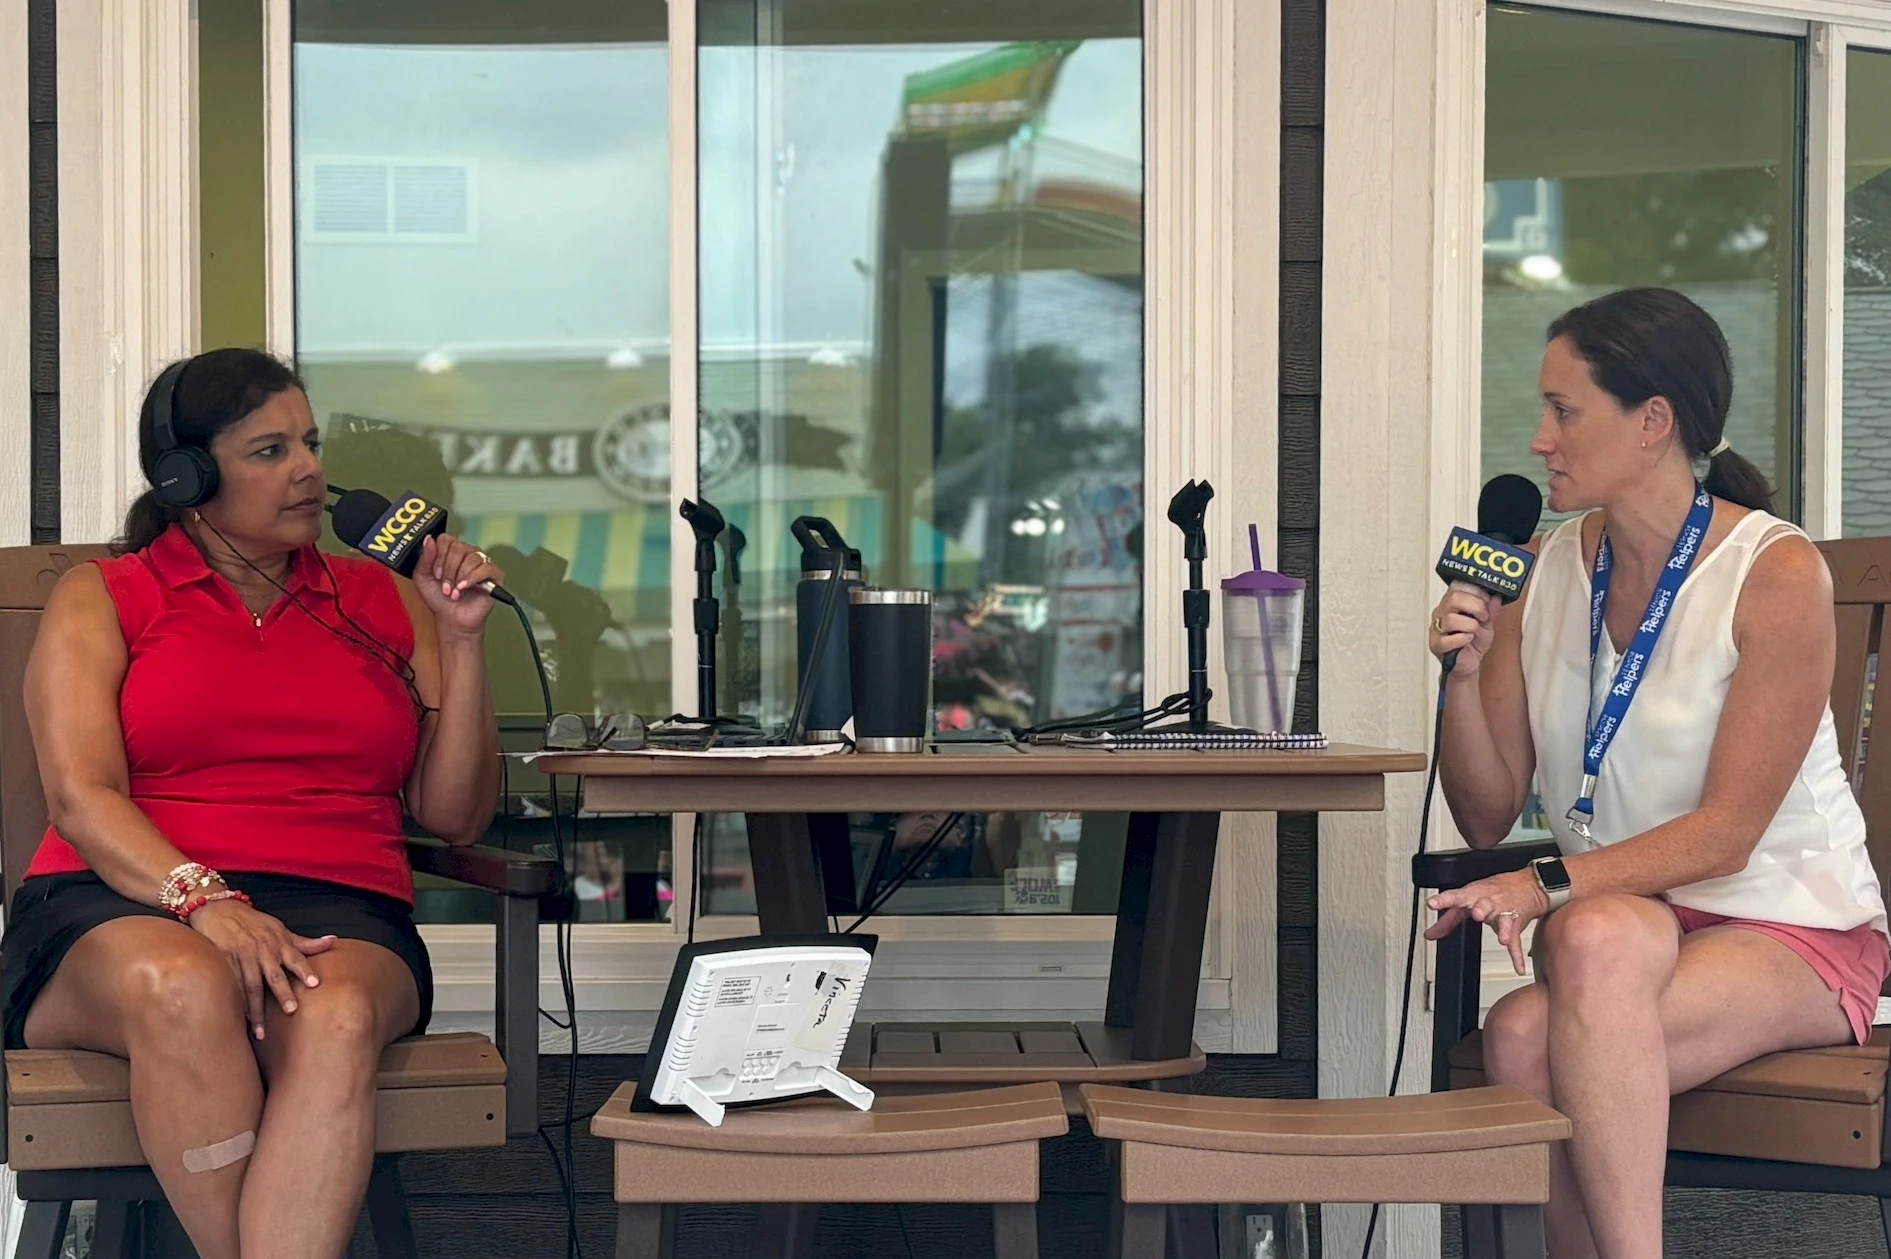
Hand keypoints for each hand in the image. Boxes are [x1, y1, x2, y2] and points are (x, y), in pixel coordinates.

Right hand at [188, 898, 335, 1038]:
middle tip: (292, 1011)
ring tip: (260, 1032)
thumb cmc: (254, 923)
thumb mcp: (280, 929)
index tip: (315, 984)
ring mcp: (241, 957)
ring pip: (250, 987)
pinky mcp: (222, 962)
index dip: (305, 970)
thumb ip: (304, 943)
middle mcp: (262, 951)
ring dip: (255, 1011)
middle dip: (283, 993)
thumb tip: (333, 942)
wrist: (218, 909)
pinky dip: (234, 1003)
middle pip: (274, 975)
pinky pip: (230, 986)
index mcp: (278, 943)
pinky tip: (237, 1020)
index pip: (296, 958)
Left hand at [416, 534, 506, 636]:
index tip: (436, 573)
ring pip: (471, 557)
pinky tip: (464, 587)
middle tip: (445, 586)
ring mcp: (481, 563)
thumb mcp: (422, 578)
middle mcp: (467, 555)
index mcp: (451, 552)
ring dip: (459, 577)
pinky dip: (472, 578)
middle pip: (458, 547)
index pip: (446, 540)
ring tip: (455, 591)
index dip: (439, 556)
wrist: (452, 619)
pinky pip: (485, 568)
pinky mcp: (494, 575)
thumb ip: (424, 558)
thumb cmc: (440, 600)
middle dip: (448, 570)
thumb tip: (429, 539)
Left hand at [1423, 870, 1549, 975]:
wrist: (1528, 885)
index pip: (1454, 896)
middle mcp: (1488, 902)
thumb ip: (1447, 919)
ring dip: (1503, 928)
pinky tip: (1519, 968)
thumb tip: (1429, 935)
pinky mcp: (1516, 924)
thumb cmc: (1492, 891)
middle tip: (1477, 915)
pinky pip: (1516, 941)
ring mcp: (1504, 912)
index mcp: (1472, 895)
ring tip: (1503, 939)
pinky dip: (1517, 955)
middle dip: (1481, 909)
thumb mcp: (1468, 899)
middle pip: (1483, 905)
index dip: (1442, 900)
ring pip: (1503, 919)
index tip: (1431, 904)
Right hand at [1429, 585, 1501, 675]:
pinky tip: (1468, 640)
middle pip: (1454, 598)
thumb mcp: (1487, 623)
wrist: (1469, 665)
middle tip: (1484, 617)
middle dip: (1476, 606)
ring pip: (1450, 619)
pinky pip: (1447, 639)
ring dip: (1470, 625)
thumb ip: (1491, 610)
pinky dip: (1462, 639)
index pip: (1458, 586)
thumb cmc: (1473, 642)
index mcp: (1452, 603)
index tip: (1487, 600)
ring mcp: (1436, 628)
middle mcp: (1441, 612)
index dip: (1476, 591)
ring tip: (1475, 631)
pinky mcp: (1436, 645)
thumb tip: (1496, 597)